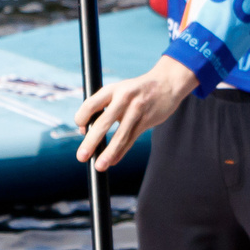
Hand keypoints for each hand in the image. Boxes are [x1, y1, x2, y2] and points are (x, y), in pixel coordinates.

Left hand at [73, 58, 195, 169]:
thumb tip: (85, 132)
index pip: (91, 104)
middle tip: (81, 157)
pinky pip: (131, 139)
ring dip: (108, 153)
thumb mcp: (119, 90)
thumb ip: (103, 107)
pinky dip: (121, 152)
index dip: (81, 118)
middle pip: (103, 122)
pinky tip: (113, 161)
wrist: (168, 83)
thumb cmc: (137, 90)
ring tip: (99, 166)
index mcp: (113, 89)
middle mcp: (124, 98)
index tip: (81, 130)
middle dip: (91, 141)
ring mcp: (137, 110)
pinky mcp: (147, 120)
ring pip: (120, 135)